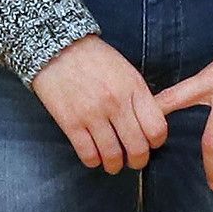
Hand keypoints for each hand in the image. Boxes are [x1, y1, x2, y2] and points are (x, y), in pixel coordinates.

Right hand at [28, 34, 167, 173]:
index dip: (156, 142)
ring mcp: (92, 115)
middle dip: (138, 160)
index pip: (156, 128)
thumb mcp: (126, 71)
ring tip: (113, 164)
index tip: (150, 144)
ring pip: (112, 156)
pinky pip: (88, 154)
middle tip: (133, 161)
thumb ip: (139, 96)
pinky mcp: (71, 123)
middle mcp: (116, 103)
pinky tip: (94, 157)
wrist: (56, 47)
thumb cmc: (94, 58)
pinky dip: (94, 161)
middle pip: (137, 148)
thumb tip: (149, 123)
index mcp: (134, 88)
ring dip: (115, 165)